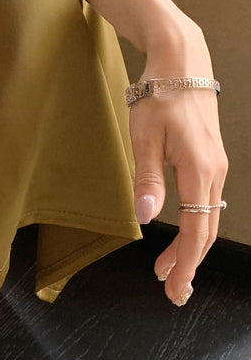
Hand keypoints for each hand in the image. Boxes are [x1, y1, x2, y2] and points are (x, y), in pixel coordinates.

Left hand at [129, 27, 228, 305]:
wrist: (181, 65)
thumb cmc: (159, 98)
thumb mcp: (144, 138)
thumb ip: (146, 180)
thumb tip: (147, 217)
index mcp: (199, 172)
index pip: (195, 232)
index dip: (185, 264)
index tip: (175, 289)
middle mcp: (214, 174)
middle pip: (205, 233)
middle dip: (189, 266)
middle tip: (174, 294)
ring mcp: (215, 170)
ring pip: (207, 222)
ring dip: (189, 251)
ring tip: (168, 275)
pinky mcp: (209, 165)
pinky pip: (205, 207)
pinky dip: (193, 231)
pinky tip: (177, 241)